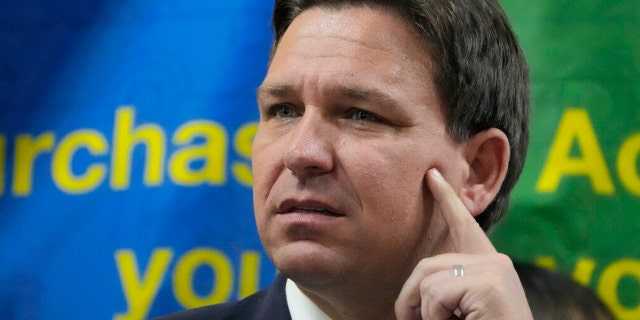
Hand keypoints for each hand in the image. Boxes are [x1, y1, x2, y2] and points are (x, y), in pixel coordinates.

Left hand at [395, 168, 531, 319]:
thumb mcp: (461, 309)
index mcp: (488, 267)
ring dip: (424, 316)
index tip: (432, 176)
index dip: (446, 199)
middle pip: (427, 265)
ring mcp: (494, 270)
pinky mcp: (489, 284)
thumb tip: (418, 285)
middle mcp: (495, 262)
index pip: (464, 225)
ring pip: (427, 283)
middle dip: (409, 299)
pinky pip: (436, 296)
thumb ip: (446, 288)